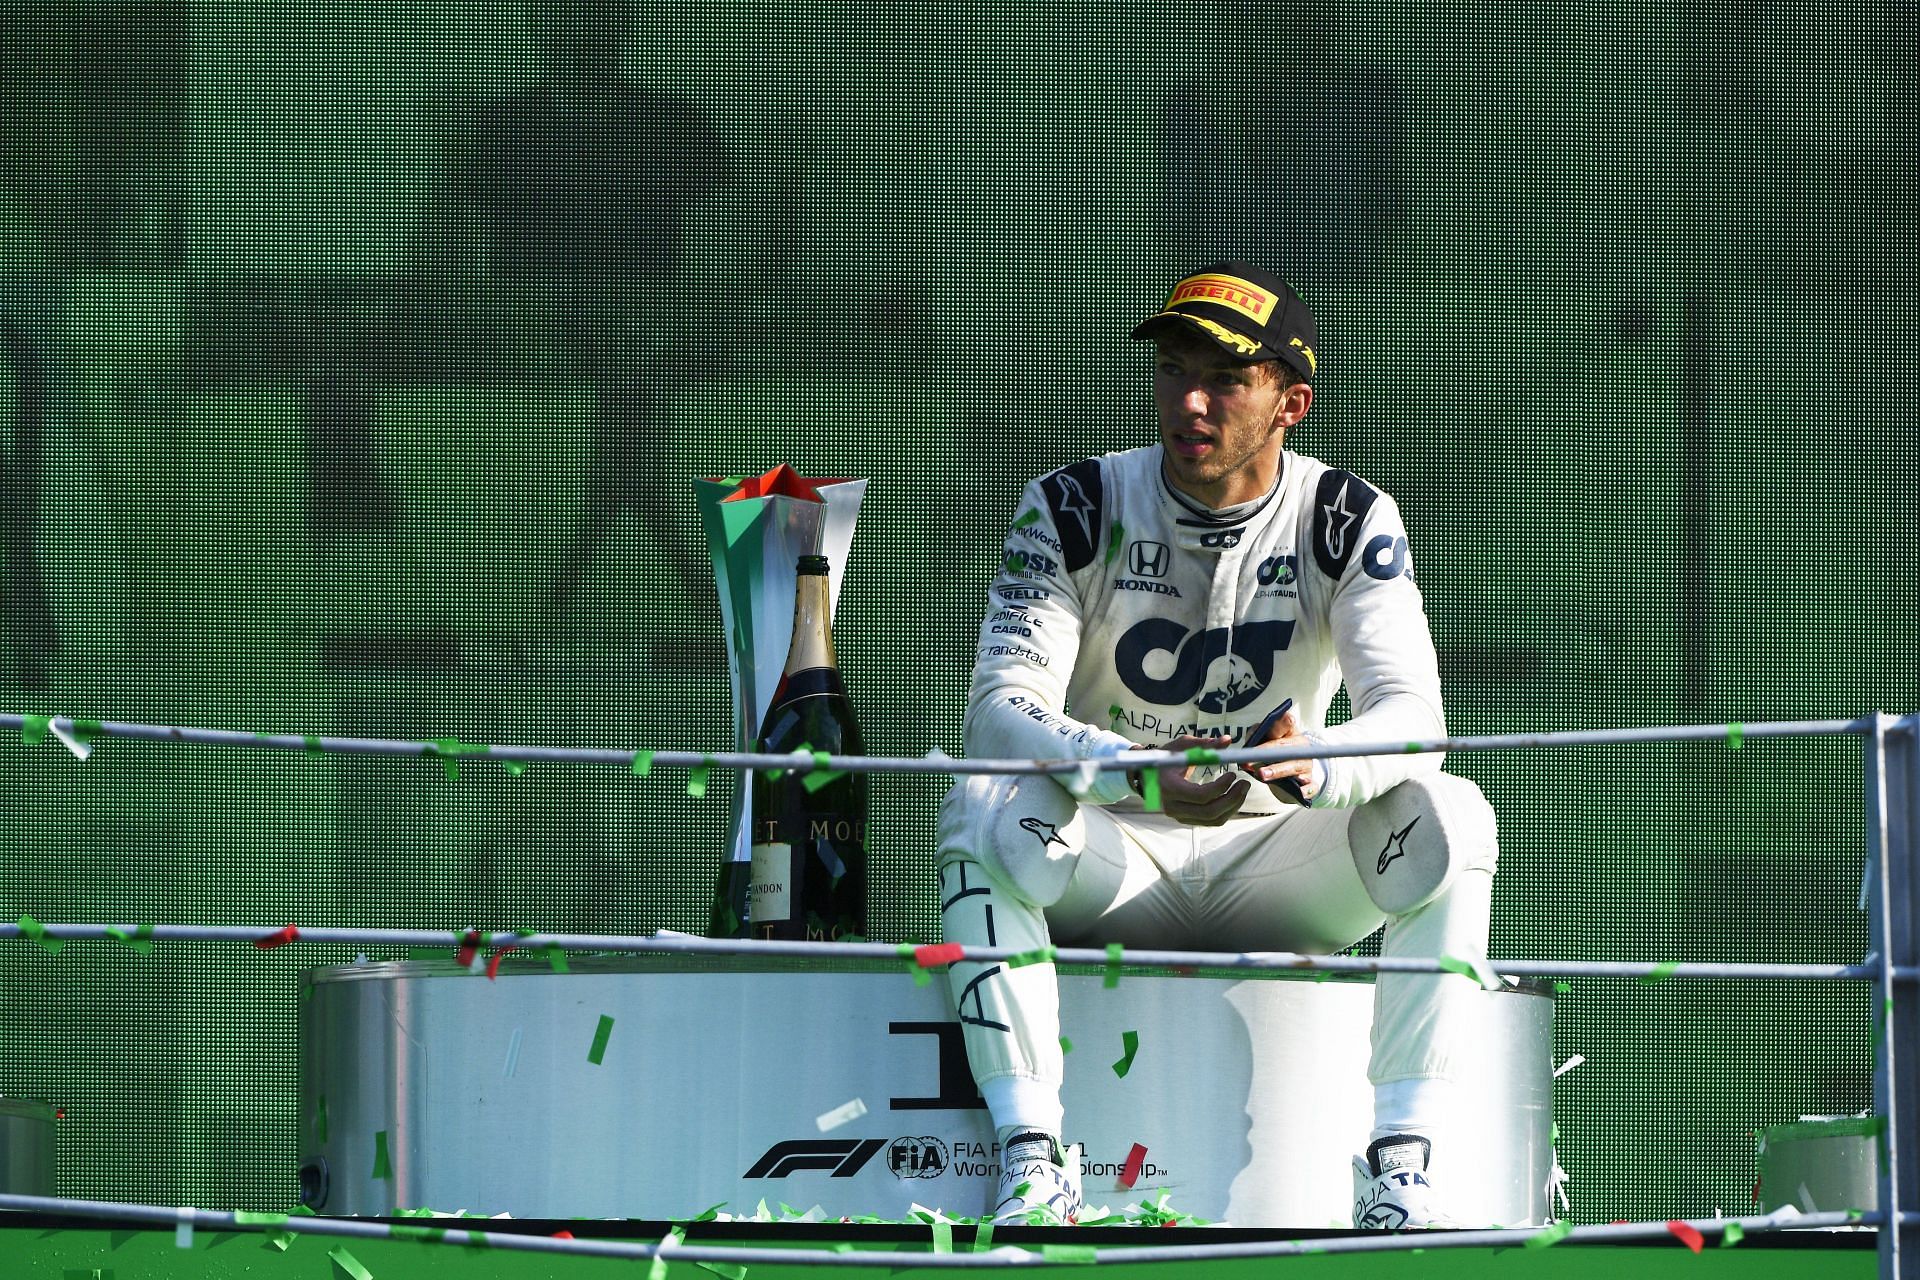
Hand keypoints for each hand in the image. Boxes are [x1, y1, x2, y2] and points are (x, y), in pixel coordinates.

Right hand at [1130, 734, 1249, 825]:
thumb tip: (1228, 740)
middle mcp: (1173, 806)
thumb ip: (1204, 744)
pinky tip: (1233, 797)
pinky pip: (1211, 821)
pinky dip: (1226, 811)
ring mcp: (1179, 816)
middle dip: (1232, 799)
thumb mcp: (1181, 747)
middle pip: (1210, 812)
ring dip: (1233, 806)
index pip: (1200, 795)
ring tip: (1242, 790)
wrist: (1146, 776)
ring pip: (1213, 820)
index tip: (1233, 774)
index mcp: (1169, 788)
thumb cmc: (1164, 759)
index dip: (1221, 787)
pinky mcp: (1186, 819)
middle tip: (1245, 784)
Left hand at [1238, 703, 1319, 805]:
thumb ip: (1255, 737)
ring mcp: (1307, 764)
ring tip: (1262, 774)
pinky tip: (1300, 792)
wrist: (1289, 773)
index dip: (1278, 724)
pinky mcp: (1310, 781)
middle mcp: (1301, 746)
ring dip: (1278, 770)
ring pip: (1294, 766)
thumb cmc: (1273, 753)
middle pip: (1286, 747)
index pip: (1286, 722)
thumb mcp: (1263, 741)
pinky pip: (1311, 785)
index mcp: (1290, 731)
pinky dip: (1306, 789)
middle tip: (1251, 760)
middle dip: (1267, 753)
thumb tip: (1247, 746)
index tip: (1268, 728)